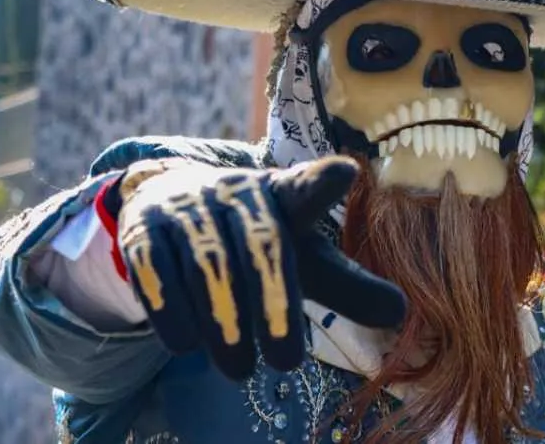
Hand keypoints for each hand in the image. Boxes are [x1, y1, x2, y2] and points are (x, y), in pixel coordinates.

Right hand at [115, 157, 405, 380]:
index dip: (323, 181)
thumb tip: (401, 313)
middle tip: (286, 361)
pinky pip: (152, 267)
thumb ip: (349, 285)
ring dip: (223, 321)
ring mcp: (188, 208)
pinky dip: (169, 308)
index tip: (346, 173)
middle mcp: (236, 193)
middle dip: (273, 303)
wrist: (174, 207)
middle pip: (259, 242)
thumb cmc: (257, 240)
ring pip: (206, 262)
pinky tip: (185, 346)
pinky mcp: (143, 228)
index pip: (306, 186)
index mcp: (285, 195)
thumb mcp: (306, 258)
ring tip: (239, 371)